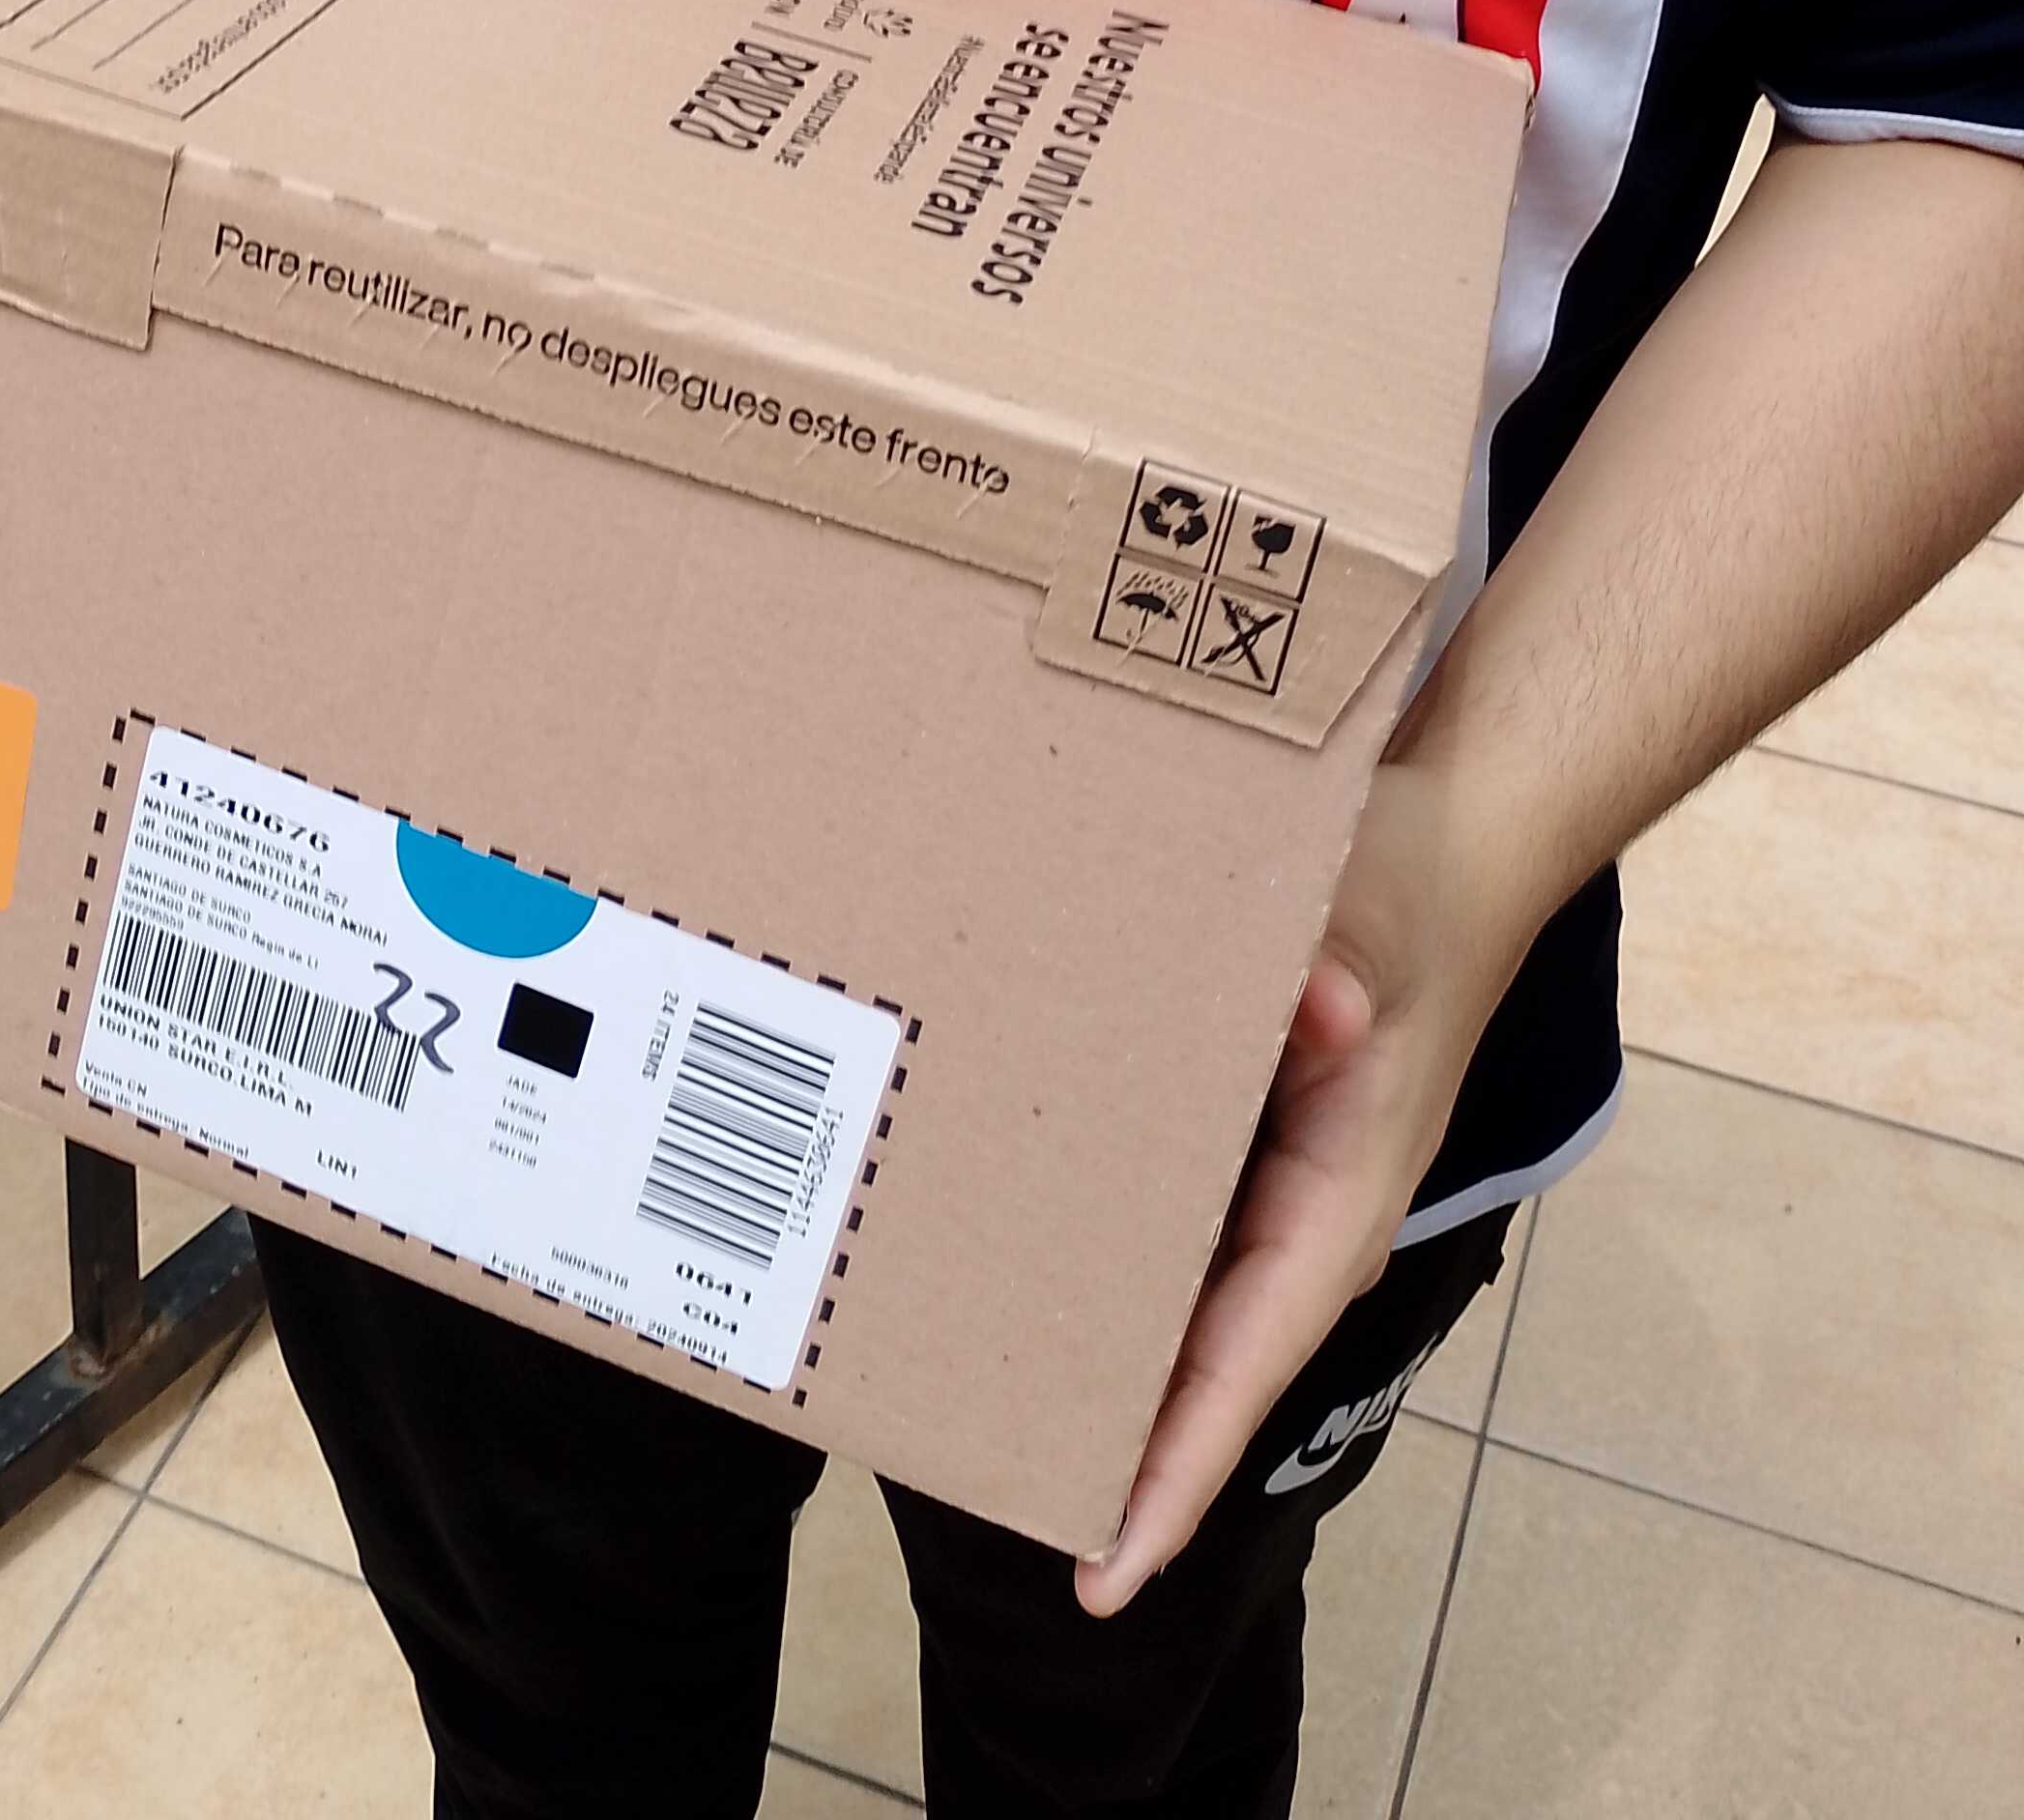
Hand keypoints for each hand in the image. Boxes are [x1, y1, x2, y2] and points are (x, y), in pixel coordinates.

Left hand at [1072, 744, 1531, 1614]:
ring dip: (1086, 1343)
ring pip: (1165, 1298)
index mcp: (1334, 1208)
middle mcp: (1297, 1222)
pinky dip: (1088, 1247)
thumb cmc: (1407, 894)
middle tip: (985, 1484)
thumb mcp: (1370, 924)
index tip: (1103, 1572)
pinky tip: (996, 1253)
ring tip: (970, 1403)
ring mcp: (1265, 1188)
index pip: (1242, 1370)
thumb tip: (1317, 1012)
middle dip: (1105, 1436)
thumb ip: (1337, 969)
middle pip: (1188, 1361)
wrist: (1445, 843)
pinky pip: (1156, 1222)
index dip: (1172, 1475)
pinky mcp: (1233, 1141)